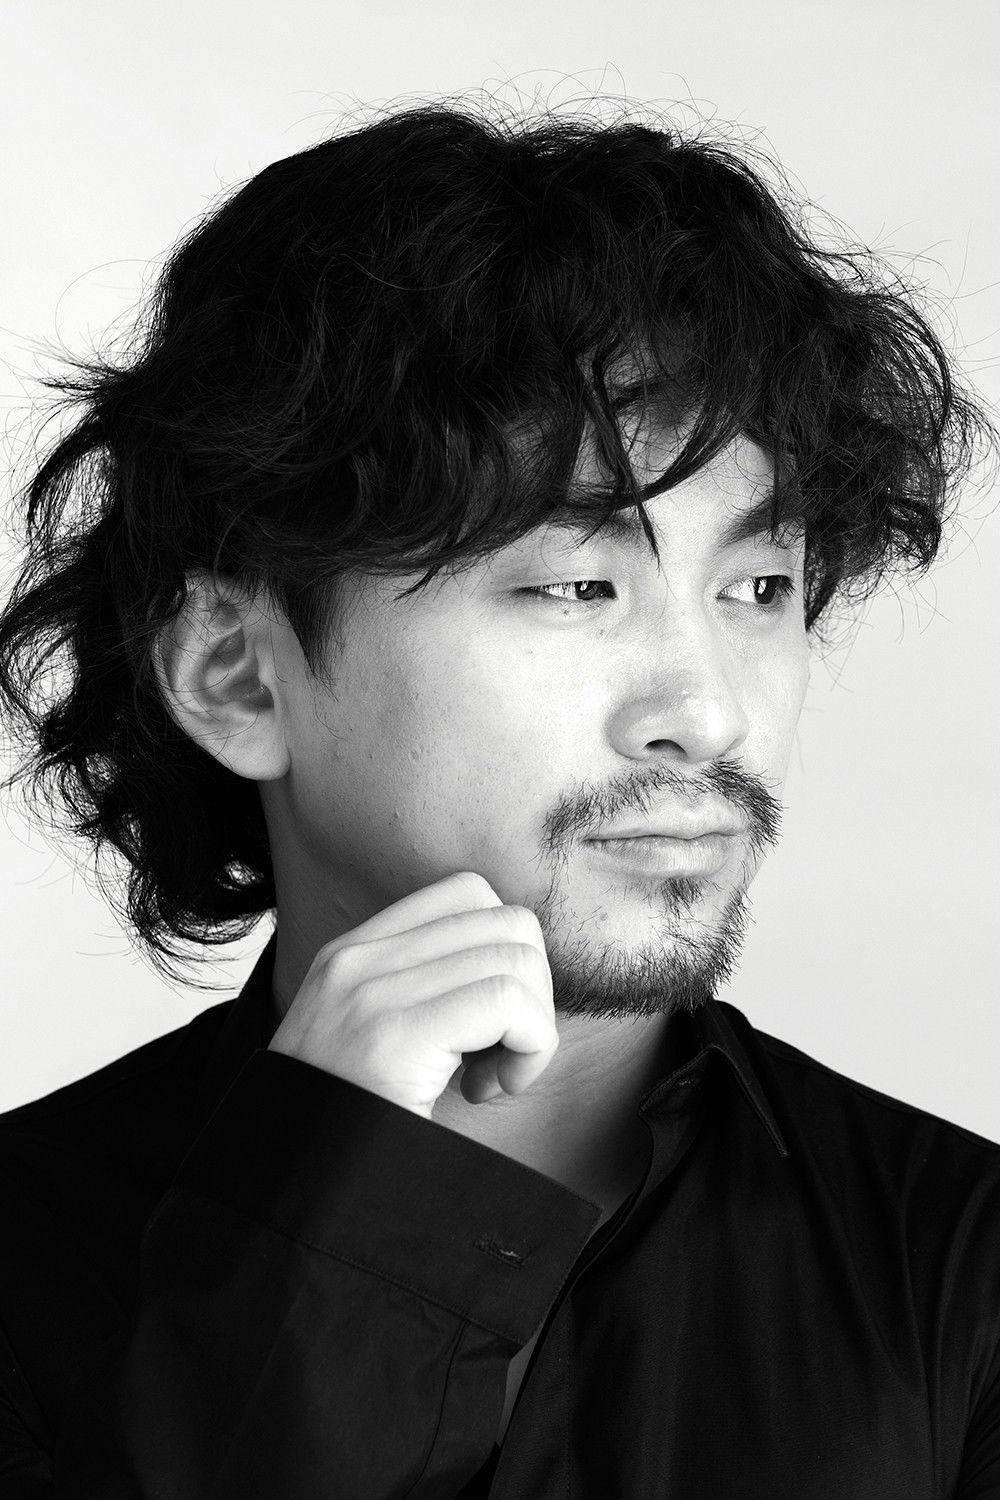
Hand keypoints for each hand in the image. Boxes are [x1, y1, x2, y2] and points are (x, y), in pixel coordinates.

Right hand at [268, 871, 558, 1119]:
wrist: (284, 1188)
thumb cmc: (346, 1125)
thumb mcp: (372, 1035)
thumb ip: (425, 991)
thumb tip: (520, 978)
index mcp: (353, 952)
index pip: (468, 893)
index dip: (509, 951)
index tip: (493, 1019)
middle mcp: (359, 959)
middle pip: (507, 922)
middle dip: (534, 991)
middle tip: (501, 1056)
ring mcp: (372, 990)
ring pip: (517, 961)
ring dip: (532, 1028)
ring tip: (491, 1080)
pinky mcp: (394, 1032)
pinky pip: (507, 1003)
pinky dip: (529, 1049)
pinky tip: (493, 1090)